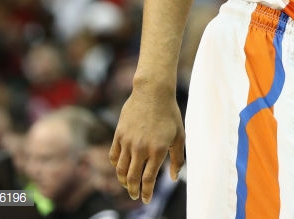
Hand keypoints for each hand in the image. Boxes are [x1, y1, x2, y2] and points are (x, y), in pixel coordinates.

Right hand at [109, 86, 184, 203]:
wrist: (153, 92)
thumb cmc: (169, 114)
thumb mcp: (179, 136)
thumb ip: (178, 159)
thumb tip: (173, 178)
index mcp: (157, 150)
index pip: (148, 179)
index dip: (147, 192)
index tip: (146, 200)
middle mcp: (140, 148)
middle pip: (132, 178)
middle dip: (133, 190)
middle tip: (135, 195)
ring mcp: (127, 142)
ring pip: (120, 169)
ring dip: (122, 180)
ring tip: (127, 184)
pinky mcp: (118, 135)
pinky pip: (113, 156)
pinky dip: (115, 165)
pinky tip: (120, 168)